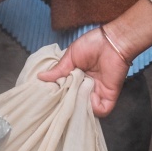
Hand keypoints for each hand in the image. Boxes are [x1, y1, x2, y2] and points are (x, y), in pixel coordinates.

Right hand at [38, 0, 151, 115]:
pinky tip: (88, 95)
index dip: (59, 95)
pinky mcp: (109, 95)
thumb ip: (58, 70)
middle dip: (68, 102)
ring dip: (80, 104)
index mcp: (77, 78)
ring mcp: (98, 92)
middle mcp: (86, 87)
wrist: (111, 40)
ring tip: (75, 93)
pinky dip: (94, 107)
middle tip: (62, 96)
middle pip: (76, 103)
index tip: (50, 94)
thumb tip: (40, 77)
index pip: (66, 92)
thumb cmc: (92, 44)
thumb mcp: (70, 57)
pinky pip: (102, 110)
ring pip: (87, 109)